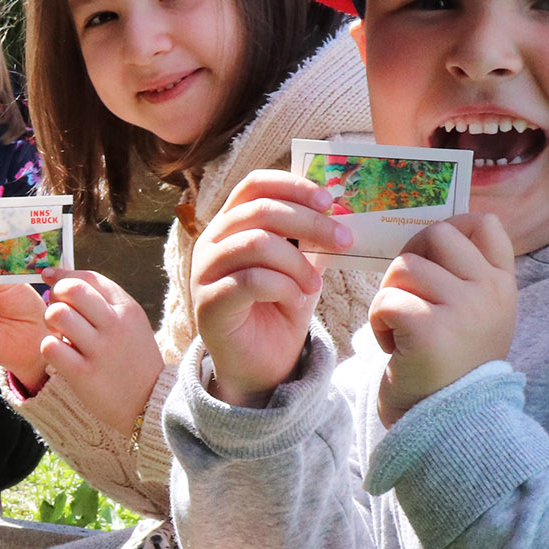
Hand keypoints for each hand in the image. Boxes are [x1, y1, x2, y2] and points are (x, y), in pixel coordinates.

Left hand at [40, 271, 164, 439]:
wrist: (151, 402)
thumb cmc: (133, 359)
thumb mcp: (130, 324)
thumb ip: (104, 303)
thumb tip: (64, 280)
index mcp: (127, 309)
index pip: (89, 278)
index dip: (64, 275)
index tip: (49, 277)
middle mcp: (115, 325)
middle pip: (72, 290)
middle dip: (55, 295)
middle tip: (55, 309)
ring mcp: (100, 349)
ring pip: (58, 314)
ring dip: (49, 321)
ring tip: (57, 333)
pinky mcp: (84, 374)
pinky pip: (51, 347)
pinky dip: (48, 347)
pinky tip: (58, 354)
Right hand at [190, 169, 350, 406]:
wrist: (262, 364)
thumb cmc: (279, 309)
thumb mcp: (300, 265)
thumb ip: (309, 236)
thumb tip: (339, 208)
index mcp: (231, 225)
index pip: (255, 184)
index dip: (293, 185)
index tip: (329, 201)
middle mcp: (211, 243)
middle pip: (259, 209)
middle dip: (309, 222)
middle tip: (344, 239)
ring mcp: (204, 273)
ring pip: (255, 243)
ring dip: (297, 262)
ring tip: (315, 285)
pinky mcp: (208, 304)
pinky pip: (250, 281)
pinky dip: (284, 288)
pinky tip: (297, 302)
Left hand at [367, 214, 516, 425]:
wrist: (450, 425)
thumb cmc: (450, 368)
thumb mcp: (474, 316)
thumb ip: (463, 277)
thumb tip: (430, 233)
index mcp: (503, 285)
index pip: (485, 224)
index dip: (450, 228)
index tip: (432, 261)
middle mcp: (490, 291)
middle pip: (436, 235)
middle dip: (409, 260)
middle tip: (407, 297)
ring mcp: (464, 307)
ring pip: (404, 267)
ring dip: (390, 298)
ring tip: (404, 332)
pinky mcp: (430, 327)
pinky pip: (386, 300)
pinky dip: (379, 323)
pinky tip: (397, 349)